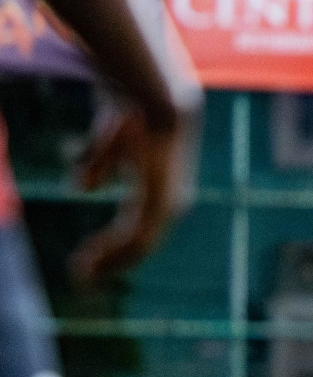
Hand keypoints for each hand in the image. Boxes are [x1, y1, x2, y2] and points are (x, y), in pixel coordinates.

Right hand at [70, 105, 191, 284]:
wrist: (154, 99)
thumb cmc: (130, 115)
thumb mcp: (108, 143)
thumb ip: (97, 164)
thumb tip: (82, 190)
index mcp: (160, 196)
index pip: (136, 233)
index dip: (109, 249)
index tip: (83, 260)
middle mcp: (169, 207)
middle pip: (137, 247)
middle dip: (107, 262)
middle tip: (80, 277)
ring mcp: (166, 207)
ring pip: (136, 248)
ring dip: (106, 261)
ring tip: (81, 272)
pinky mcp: (159, 203)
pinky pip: (134, 238)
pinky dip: (111, 251)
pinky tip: (90, 259)